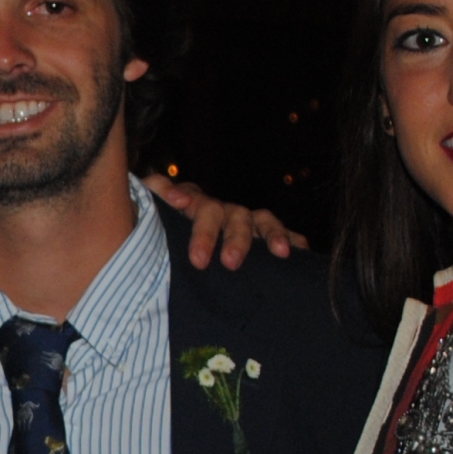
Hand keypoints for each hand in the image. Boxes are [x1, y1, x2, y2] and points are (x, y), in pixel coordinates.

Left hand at [142, 173, 305, 268]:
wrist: (181, 254)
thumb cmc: (163, 236)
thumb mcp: (151, 217)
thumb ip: (151, 198)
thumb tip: (162, 191)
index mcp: (193, 205)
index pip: (193, 199)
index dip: (187, 200)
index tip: (181, 205)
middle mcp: (221, 211)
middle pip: (229, 214)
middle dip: (231, 237)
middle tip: (230, 262)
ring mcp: (244, 222)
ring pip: (260, 220)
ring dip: (271, 234)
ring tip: (280, 252)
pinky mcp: (262, 237)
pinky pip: (282, 234)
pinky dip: (291, 239)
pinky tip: (301, 250)